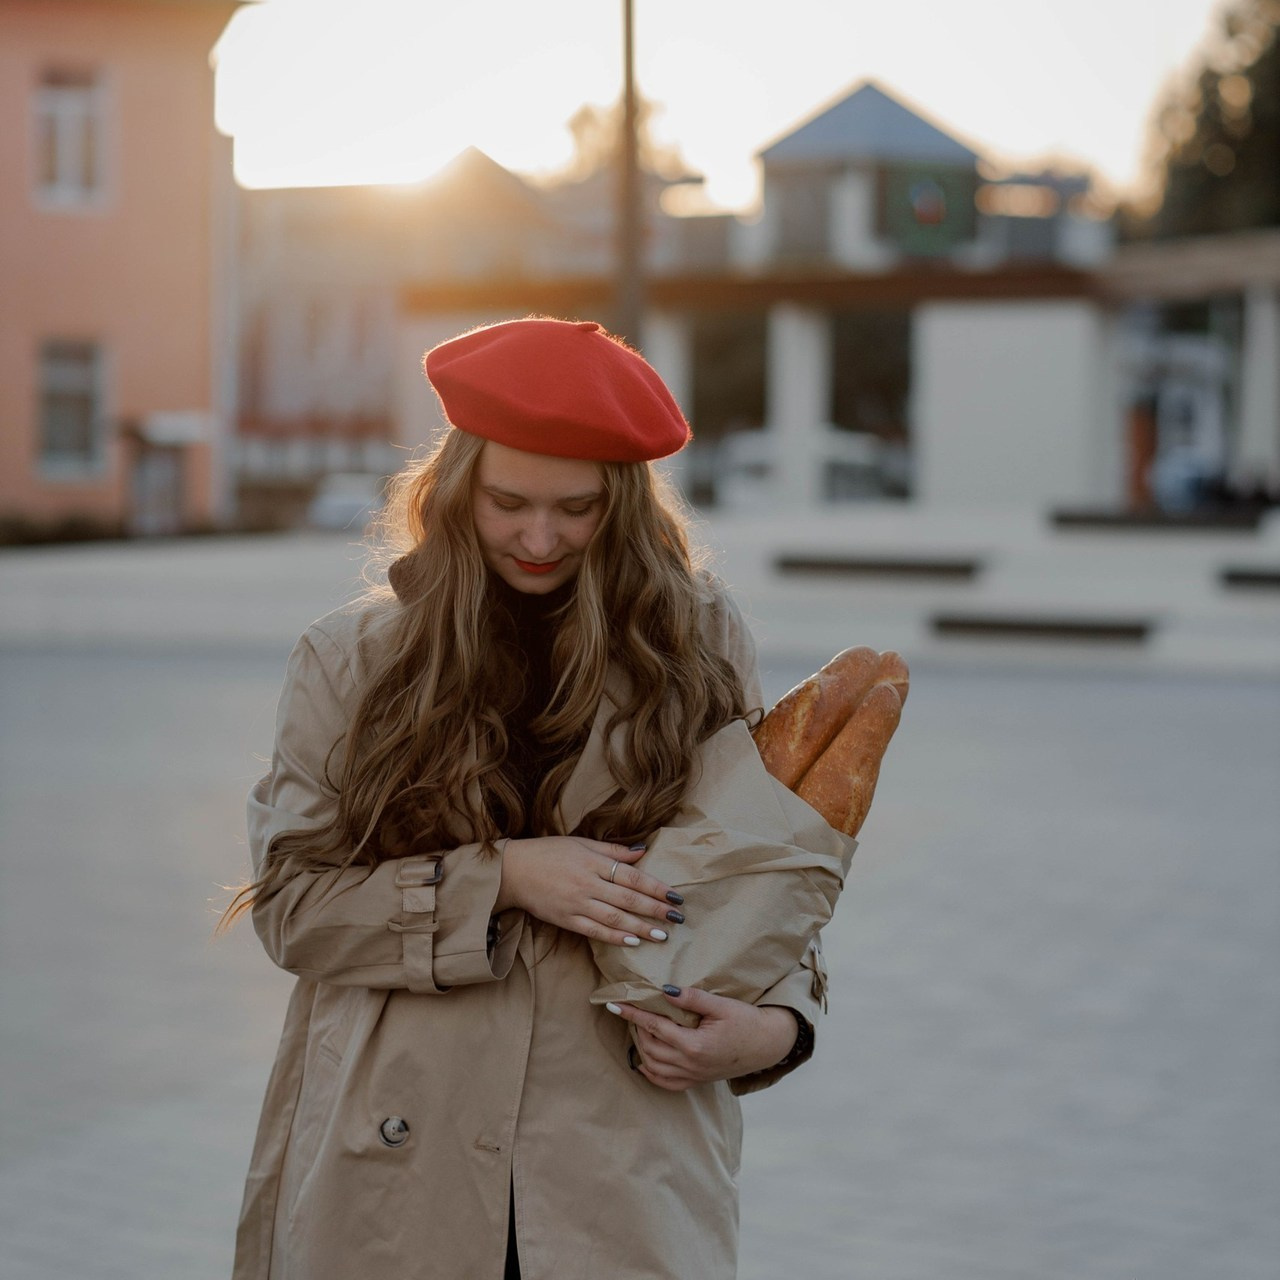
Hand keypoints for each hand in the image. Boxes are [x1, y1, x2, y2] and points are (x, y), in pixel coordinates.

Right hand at [495, 836, 684, 947]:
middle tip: (677, 918)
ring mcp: (576, 903)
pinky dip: (614, 937)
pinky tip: (632, 941)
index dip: (656, 887)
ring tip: (661, 934)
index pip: (632, 876)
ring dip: (640, 927)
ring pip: (614, 918)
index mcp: (593, 861)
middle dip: (655, 909)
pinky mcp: (566, 919)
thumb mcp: (581, 842)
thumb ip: (613, 850)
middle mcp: (587, 883)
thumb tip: (643, 850)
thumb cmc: (549, 852)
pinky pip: (594, 931)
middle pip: (628, 899)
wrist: (513, 870)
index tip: (675, 896)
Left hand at [607, 987, 799, 1090]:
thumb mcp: (722, 1005)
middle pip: (650, 1047)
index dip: (633, 1014)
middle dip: (636, 1028)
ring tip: (637, 1028)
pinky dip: (651, 1072)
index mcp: (695, 1046)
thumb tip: (665, 990)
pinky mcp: (697, 1081)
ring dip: (641, 1047)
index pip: (655, 1027)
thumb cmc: (747, 1022)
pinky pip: (666, 1083)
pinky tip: (644, 1060)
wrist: (768, 1045)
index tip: (615, 1004)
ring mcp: (693, 1076)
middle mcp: (690, 1065)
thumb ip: (692, 999)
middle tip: (629, 1009)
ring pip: (654, 1066)